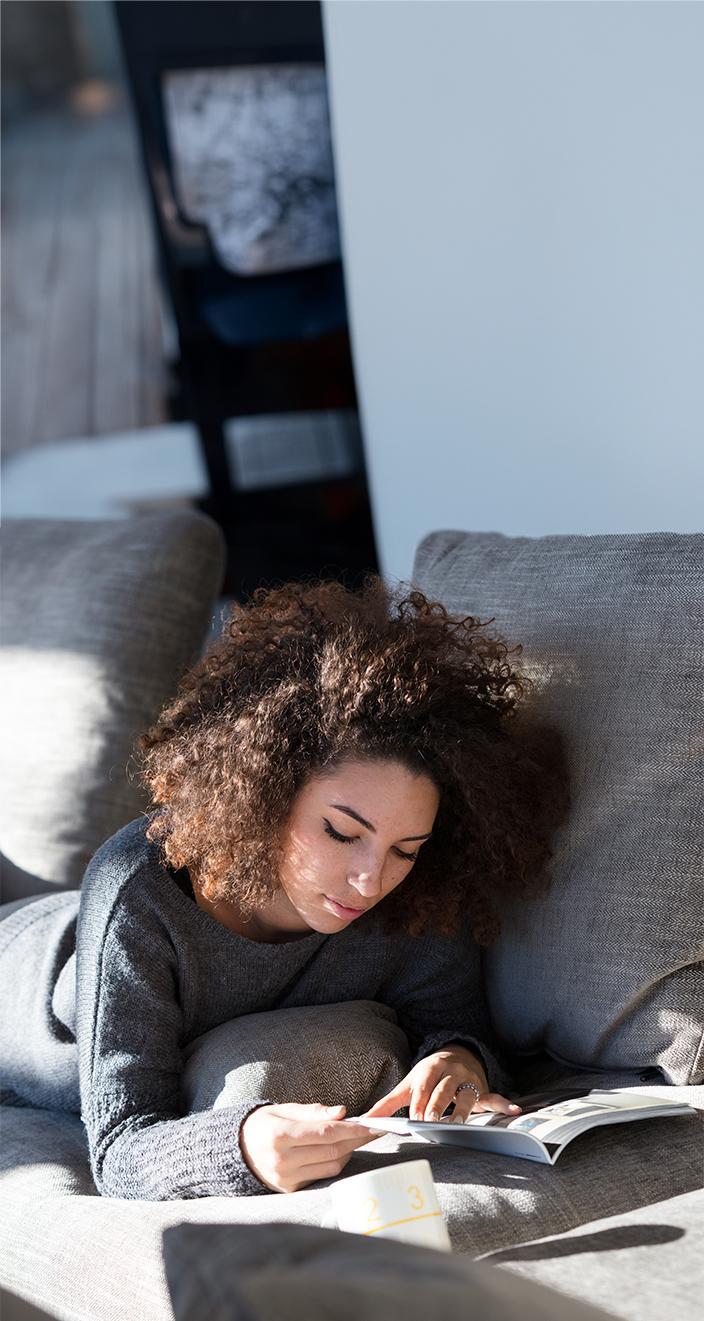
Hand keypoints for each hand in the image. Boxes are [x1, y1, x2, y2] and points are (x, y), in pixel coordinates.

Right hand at [239, 1103, 377, 1192]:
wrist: (238, 1149)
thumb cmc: (263, 1123)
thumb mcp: (283, 1109)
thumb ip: (313, 1112)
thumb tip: (342, 1112)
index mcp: (279, 1135)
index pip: (325, 1133)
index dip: (351, 1128)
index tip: (371, 1124)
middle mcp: (282, 1160)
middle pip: (332, 1151)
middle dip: (355, 1140)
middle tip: (371, 1130)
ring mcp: (286, 1178)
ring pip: (332, 1166)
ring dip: (348, 1152)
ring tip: (354, 1138)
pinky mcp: (291, 1189)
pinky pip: (322, 1175)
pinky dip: (334, 1163)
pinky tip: (338, 1151)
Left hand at [362, 1046, 521, 1123]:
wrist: (455, 1055)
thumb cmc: (427, 1076)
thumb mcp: (407, 1085)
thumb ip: (387, 1104)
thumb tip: (363, 1120)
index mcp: (430, 1068)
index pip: (424, 1084)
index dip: (420, 1101)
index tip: (415, 1118)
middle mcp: (451, 1071)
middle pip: (444, 1089)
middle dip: (438, 1105)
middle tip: (431, 1121)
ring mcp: (468, 1080)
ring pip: (468, 1094)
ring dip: (463, 1108)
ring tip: (459, 1122)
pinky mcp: (483, 1089)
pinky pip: (494, 1097)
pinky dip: (505, 1104)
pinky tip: (515, 1111)